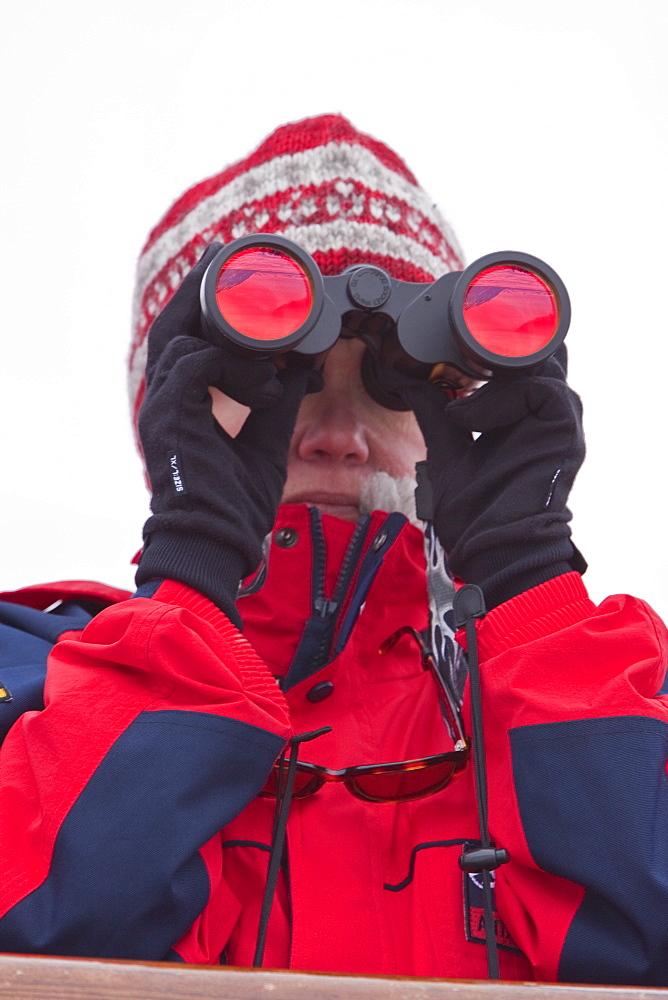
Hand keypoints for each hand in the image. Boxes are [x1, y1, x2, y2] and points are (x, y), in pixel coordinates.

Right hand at [136, 245, 318, 623]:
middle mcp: (164, 398)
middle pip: (172, 325)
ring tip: (263, 341)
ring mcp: (160, 407)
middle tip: (223, 255)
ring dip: (229, 334)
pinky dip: (231, 366)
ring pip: (183, 340)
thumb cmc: (235, 499)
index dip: (204, 305)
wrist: (219, 541)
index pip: (186, 340)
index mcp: (182, 402)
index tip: (229, 275)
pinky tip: (265, 383)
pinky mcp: (169, 418)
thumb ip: (278, 397)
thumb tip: (301, 363)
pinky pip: (194, 366)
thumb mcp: (266, 436)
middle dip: (197, 287)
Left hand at [404, 352, 585, 608]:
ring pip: (543, 365)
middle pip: (538, 355)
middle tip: (463, 349)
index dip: (494, 345)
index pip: (520, 362)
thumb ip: (435, 414)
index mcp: (519, 417)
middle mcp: (542, 415)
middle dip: (502, 346)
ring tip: (464, 388)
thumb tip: (411, 383)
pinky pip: (543, 392)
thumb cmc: (473, 513)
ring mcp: (557, 424)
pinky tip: (470, 418)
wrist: (489, 548)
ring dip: (502, 368)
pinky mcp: (564, 435)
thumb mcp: (445, 451)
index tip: (456, 340)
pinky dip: (503, 397)